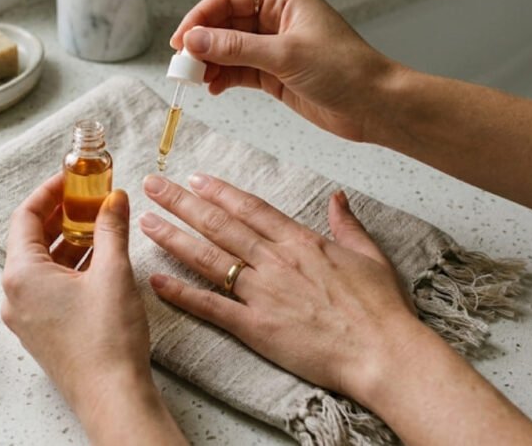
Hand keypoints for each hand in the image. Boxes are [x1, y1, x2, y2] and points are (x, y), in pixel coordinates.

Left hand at [2, 175, 185, 444]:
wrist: (111, 396)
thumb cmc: (107, 338)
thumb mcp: (113, 271)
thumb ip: (111, 228)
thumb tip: (114, 198)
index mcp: (21, 274)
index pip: (26, 217)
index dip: (49, 192)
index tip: (71, 178)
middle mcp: (13, 294)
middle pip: (30, 240)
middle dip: (61, 216)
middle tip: (89, 198)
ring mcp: (24, 316)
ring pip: (39, 266)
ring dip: (66, 242)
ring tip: (97, 226)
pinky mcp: (39, 332)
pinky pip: (45, 288)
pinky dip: (66, 269)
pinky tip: (95, 262)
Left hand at [139, 172, 420, 399]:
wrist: (383, 352)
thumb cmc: (381, 309)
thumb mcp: (371, 256)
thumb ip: (347, 225)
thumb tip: (338, 197)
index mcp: (301, 242)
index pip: (250, 209)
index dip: (219, 192)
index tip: (194, 178)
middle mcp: (275, 261)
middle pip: (220, 225)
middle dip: (183, 203)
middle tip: (154, 185)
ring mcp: (262, 293)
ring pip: (209, 258)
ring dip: (174, 238)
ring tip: (147, 222)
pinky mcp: (255, 327)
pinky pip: (211, 306)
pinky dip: (182, 293)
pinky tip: (157, 280)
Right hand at [170, 0, 401, 141]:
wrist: (375, 106)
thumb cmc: (346, 70)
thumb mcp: (285, 55)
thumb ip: (236, 47)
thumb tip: (195, 40)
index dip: (200, 16)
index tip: (181, 39)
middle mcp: (277, 18)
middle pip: (224, 23)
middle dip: (202, 43)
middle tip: (183, 65)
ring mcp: (274, 46)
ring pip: (228, 49)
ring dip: (210, 63)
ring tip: (195, 80)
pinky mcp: (274, 72)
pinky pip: (238, 70)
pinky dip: (222, 78)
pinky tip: (213, 88)